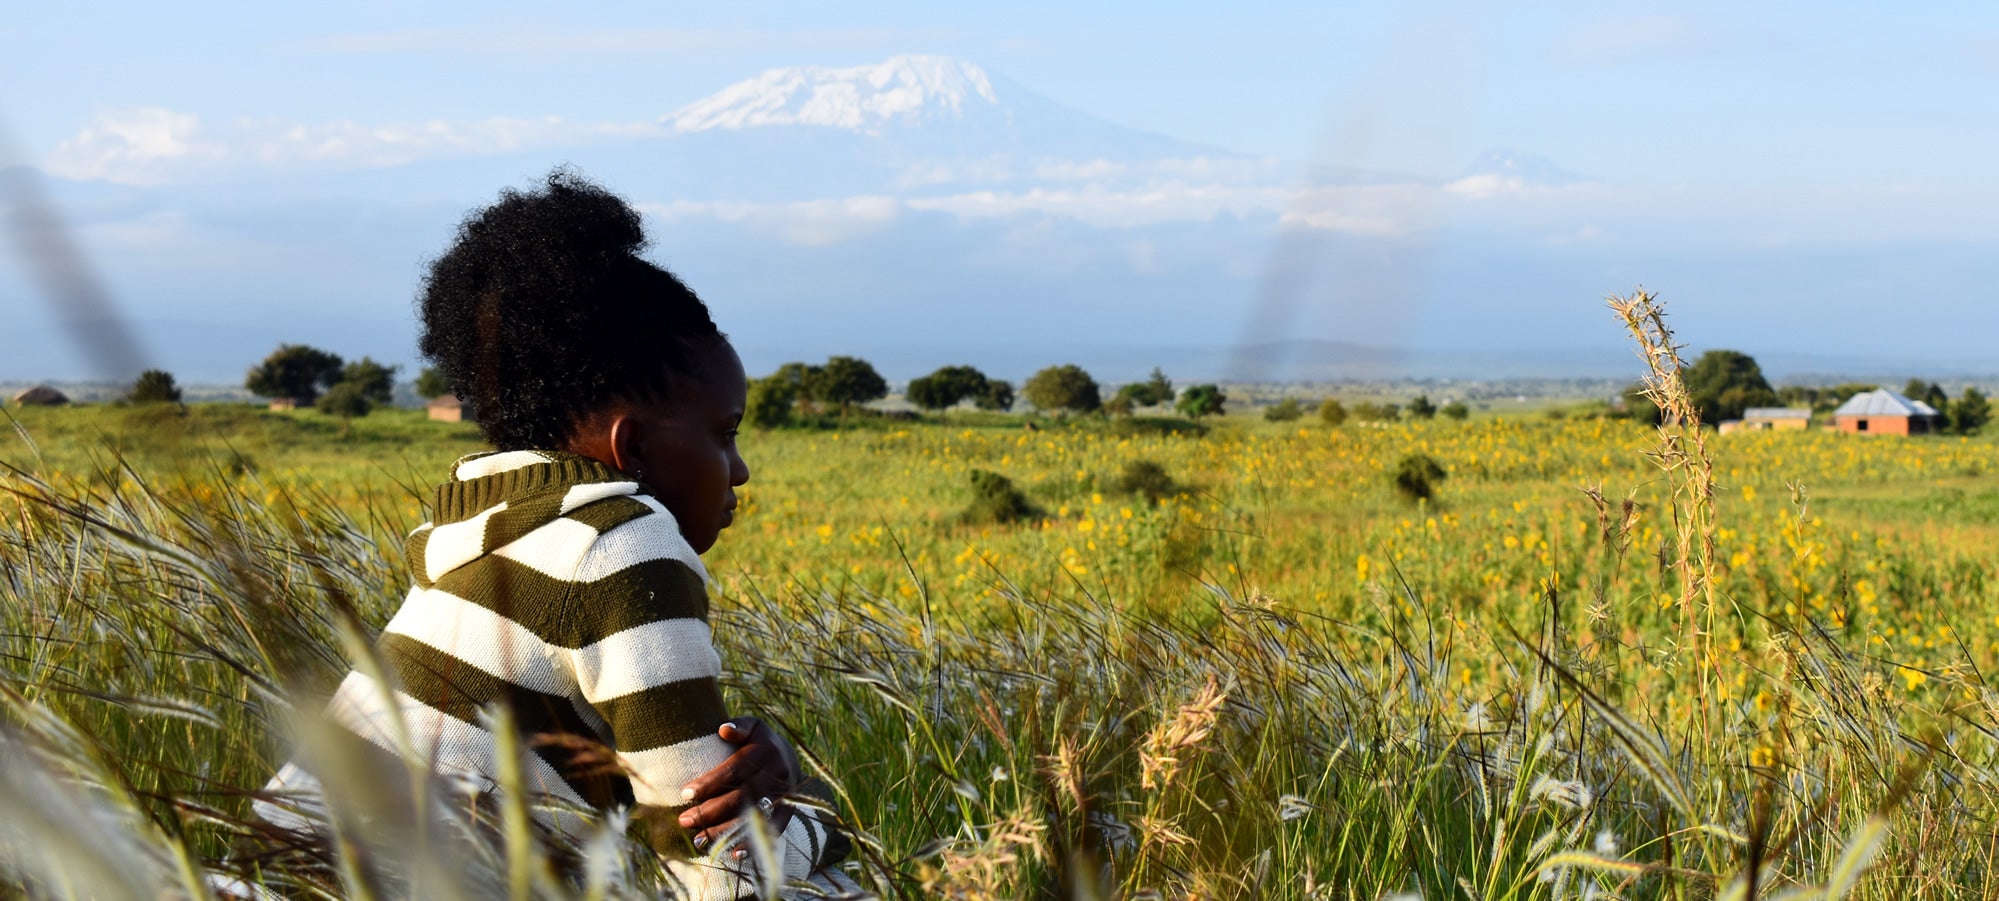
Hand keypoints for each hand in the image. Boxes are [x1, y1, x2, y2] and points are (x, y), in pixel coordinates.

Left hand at [677, 717, 799, 853]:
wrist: (790, 756)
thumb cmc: (759, 742)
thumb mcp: (752, 727)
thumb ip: (738, 726)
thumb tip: (723, 729)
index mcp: (766, 750)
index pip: (734, 770)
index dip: (709, 783)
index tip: (685, 794)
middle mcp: (778, 772)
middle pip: (741, 797)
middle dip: (710, 812)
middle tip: (685, 821)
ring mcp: (785, 794)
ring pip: (753, 817)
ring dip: (725, 832)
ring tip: (698, 840)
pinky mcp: (789, 811)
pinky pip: (771, 831)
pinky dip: (752, 844)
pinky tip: (732, 853)